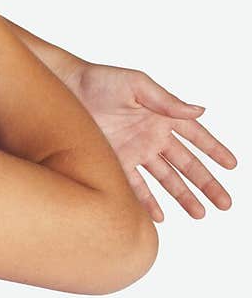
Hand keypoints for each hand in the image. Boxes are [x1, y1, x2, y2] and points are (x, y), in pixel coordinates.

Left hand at [64, 61, 236, 221]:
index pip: (196, 136)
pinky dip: (147, 202)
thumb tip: (200, 110)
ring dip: (182, 196)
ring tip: (200, 213)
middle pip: (186, 164)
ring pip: (165, 179)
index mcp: (162, 116)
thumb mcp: (138, 85)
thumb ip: (168, 101)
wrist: (65, 90)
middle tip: (225, 203)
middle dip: (206, 183)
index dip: (214, 150)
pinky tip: (159, 216)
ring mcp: (134, 151)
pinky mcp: (114, 162)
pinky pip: (135, 186)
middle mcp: (151, 136)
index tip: (232, 165)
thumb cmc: (101, 80)